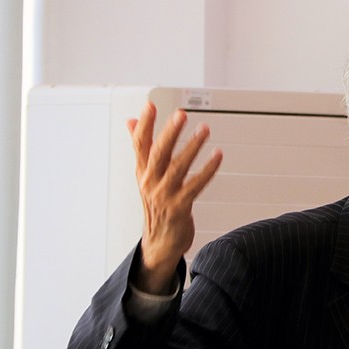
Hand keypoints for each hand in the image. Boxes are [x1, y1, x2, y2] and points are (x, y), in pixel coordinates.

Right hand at [128, 101, 222, 293]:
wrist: (160, 242)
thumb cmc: (156, 206)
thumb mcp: (144, 176)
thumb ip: (140, 148)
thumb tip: (130, 122)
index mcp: (142, 173)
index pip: (139, 145)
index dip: (143, 125)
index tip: (149, 106)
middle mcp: (151, 182)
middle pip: (158, 153)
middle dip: (169, 133)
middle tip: (180, 114)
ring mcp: (165, 195)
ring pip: (178, 167)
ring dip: (193, 147)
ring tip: (204, 130)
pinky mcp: (180, 207)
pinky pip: (196, 185)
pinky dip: (208, 169)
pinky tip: (217, 155)